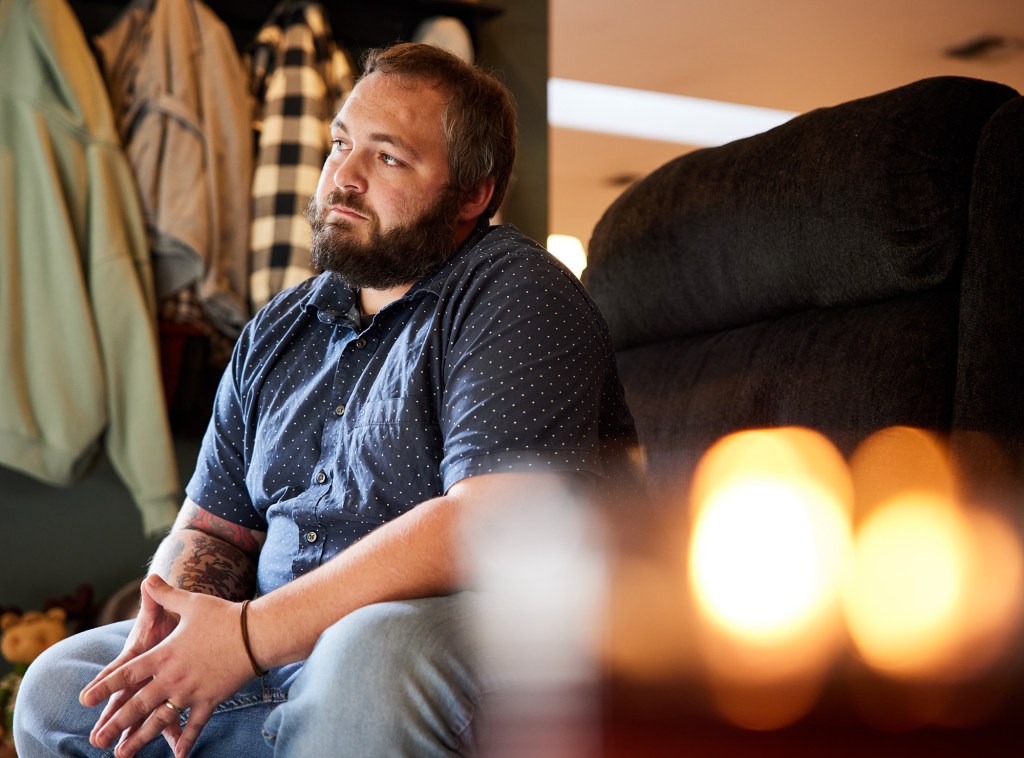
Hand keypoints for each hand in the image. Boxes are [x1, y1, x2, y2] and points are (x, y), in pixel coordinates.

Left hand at [80, 575, 255, 757]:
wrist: (255, 634)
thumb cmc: (223, 616)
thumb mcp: (191, 603)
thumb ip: (165, 594)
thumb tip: (148, 578)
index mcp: (164, 655)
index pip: (127, 674)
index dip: (105, 686)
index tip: (84, 699)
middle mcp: (172, 678)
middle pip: (138, 705)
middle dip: (115, 724)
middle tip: (96, 740)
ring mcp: (191, 692)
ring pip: (160, 721)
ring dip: (140, 738)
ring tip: (122, 754)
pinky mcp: (210, 700)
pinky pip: (195, 724)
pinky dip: (186, 740)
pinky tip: (177, 755)